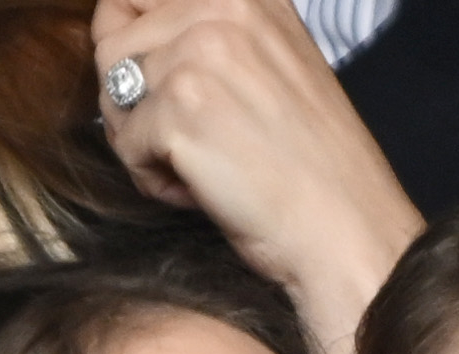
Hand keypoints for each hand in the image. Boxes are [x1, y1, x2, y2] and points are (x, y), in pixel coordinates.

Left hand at [91, 0, 423, 353]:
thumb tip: (121, 33)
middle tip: (181, 142)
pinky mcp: (180, 111)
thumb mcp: (272, 62)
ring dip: (142, 140)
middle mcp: (222, 7)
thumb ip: (212, 35)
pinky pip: (125, 144)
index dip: (125, 39)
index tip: (148, 85)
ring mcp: (199, 56)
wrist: (346, 228)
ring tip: (196, 167)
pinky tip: (201, 191)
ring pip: (112, 94)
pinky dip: (154, 180)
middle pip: (113, 42)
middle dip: (131, 101)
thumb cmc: (312, 165)